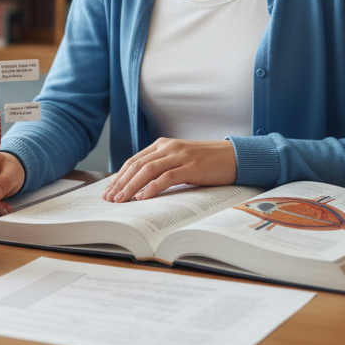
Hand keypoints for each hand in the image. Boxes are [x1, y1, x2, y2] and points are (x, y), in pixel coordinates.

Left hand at [103, 138, 237, 202]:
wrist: (236, 156)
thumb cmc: (208, 162)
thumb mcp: (181, 161)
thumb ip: (163, 167)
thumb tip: (141, 187)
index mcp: (163, 144)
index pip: (134, 160)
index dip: (119, 176)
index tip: (109, 191)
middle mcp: (168, 146)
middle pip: (136, 165)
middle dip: (120, 183)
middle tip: (109, 199)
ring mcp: (180, 155)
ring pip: (147, 170)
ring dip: (131, 187)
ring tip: (120, 201)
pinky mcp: (191, 166)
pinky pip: (167, 177)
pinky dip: (152, 188)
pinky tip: (143, 198)